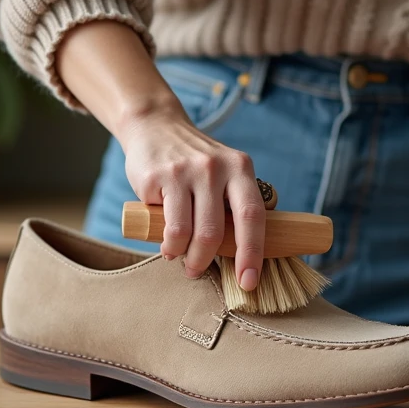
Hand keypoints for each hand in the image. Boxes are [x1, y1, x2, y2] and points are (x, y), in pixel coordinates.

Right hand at [120, 106, 264, 290]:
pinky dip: (168, 244)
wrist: (155, 126)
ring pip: (189, 233)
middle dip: (207, 261)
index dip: (253, 253)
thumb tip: (244, 254)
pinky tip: (167, 244)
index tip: (250, 281)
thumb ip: (234, 203)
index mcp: (240, 167)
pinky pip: (166, 226)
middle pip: (216, 231)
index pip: (253, 216)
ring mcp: (185, 171)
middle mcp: (215, 167)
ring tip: (180, 259)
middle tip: (198, 271)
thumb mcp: (225, 171)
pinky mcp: (157, 177)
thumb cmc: (195, 162)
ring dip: (185, 256)